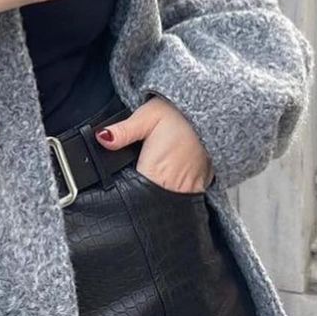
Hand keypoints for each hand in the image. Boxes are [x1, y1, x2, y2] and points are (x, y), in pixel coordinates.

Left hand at [94, 96, 214, 192]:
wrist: (215, 113)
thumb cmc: (182, 115)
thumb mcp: (148, 116)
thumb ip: (123, 131)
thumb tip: (101, 139)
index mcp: (154, 172)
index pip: (130, 196)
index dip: (120, 192)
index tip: (113, 185)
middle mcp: (171, 187)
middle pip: (145, 201)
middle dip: (135, 194)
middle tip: (132, 176)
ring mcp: (186, 190)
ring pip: (162, 202)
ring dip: (153, 194)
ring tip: (150, 176)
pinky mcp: (198, 187)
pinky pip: (179, 197)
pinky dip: (171, 191)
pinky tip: (167, 177)